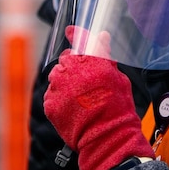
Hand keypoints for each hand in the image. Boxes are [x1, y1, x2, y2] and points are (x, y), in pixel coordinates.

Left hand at [44, 27, 153, 169]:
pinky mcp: (50, 103)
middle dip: (73, 66)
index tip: (71, 31)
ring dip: (64, 83)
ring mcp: (58, 87)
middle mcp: (72, 70)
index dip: (76, 34)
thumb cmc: (117, 109)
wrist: (107, 138)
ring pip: (56, 77)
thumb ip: (106, 57)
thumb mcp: (118, 79)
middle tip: (85, 81)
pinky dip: (59, 99)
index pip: (81, 40)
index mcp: (91, 61)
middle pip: (66, 59)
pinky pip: (51, 95)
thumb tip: (102, 38)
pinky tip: (73, 109)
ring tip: (79, 99)